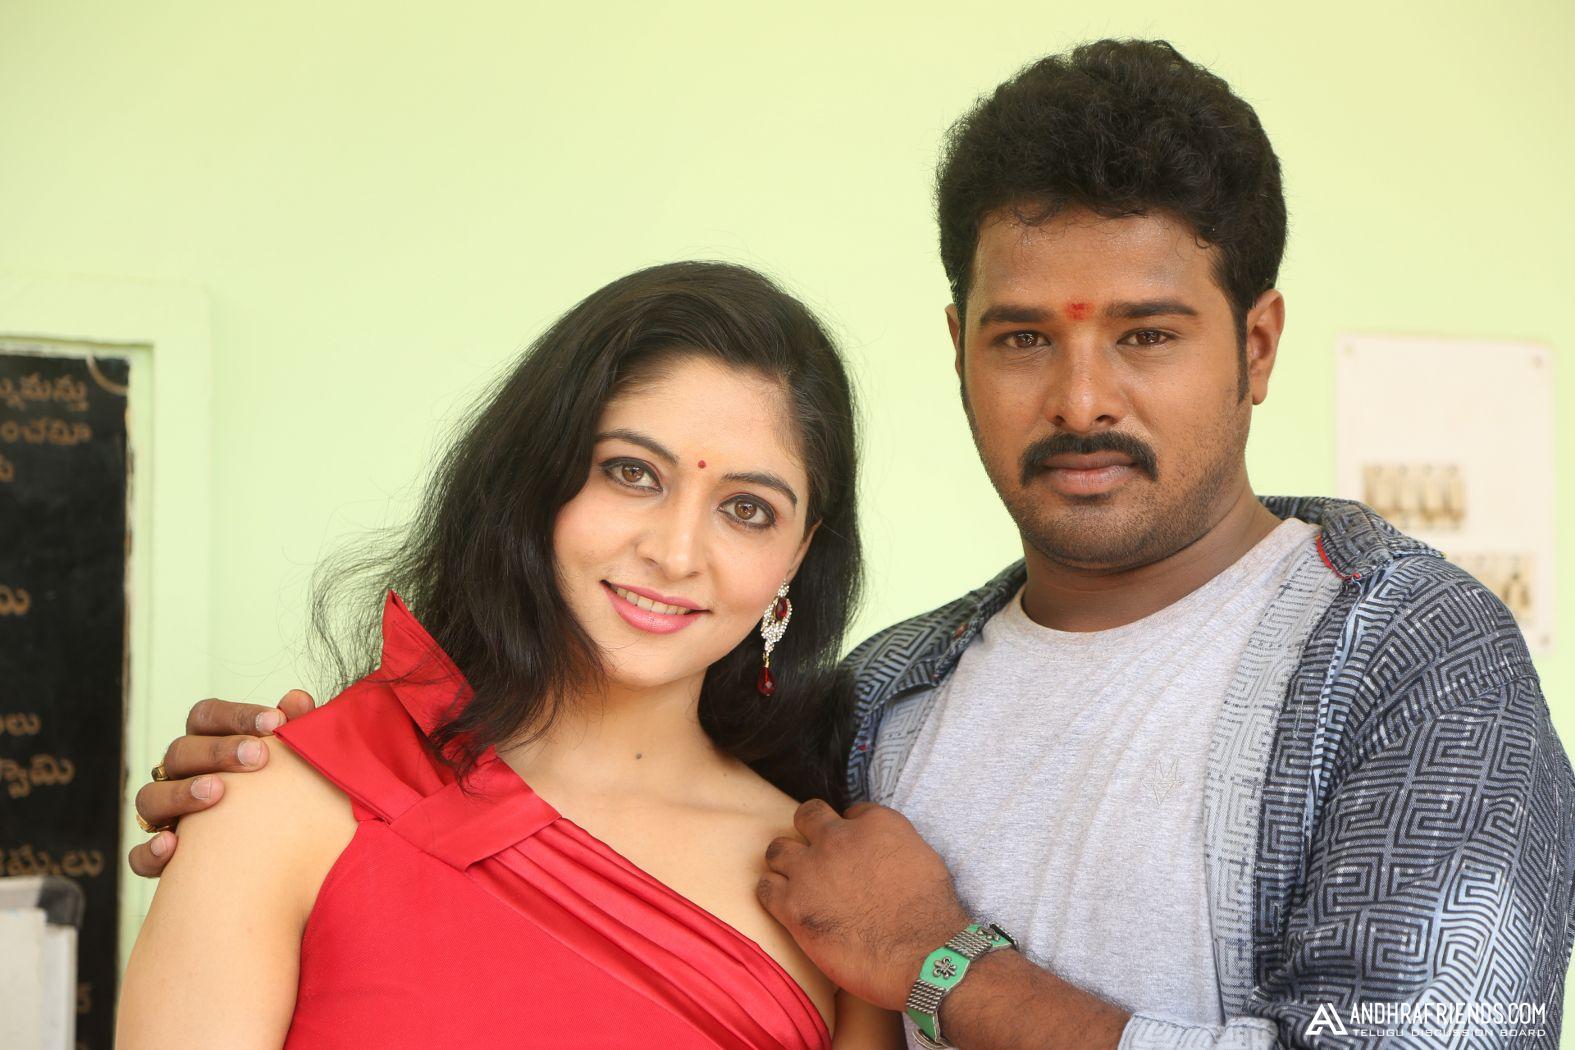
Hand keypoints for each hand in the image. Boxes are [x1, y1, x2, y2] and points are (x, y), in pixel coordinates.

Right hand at [127, 690, 315, 877]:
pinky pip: (139, 856)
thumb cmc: (275, 791)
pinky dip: (150, 852)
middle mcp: (178, 774)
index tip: (275, 721)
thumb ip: (292, 728)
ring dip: (181, 793)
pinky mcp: (157, 857)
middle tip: (258, 756)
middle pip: (180, 751)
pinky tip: (172, 845)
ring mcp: (163, 813)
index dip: (237, 715)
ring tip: (216, 791)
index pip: (206, 716)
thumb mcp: (286, 759)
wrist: (268, 851)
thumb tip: (298, 700)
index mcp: (206, 743)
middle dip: (218, 751)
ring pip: (151, 797)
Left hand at [757, 800, 969, 1010]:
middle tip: (817, 856)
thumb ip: (890, 843)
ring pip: (777, 849)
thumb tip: (874, 851)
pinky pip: (765, 887)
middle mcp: (837, 838)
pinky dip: (773, 893)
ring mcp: (811, 870)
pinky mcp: (793, 905)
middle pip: (807, 816)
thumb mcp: (921, 856)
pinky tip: (786, 904)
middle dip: (810, 832)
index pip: (849, 812)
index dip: (849, 831)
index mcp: (874, 823)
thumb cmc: (931, 912)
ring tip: (797, 880)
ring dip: (786, 862)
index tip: (852, 851)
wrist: (923, 954)